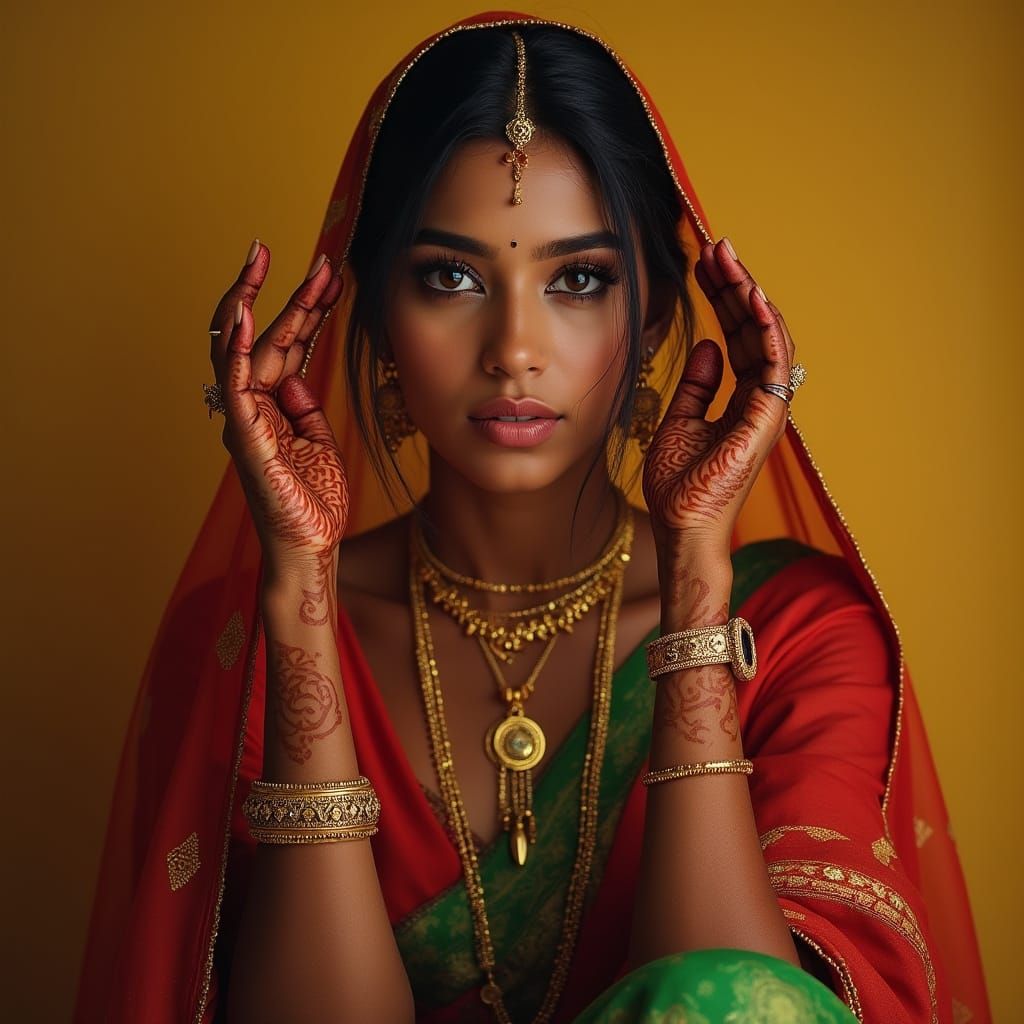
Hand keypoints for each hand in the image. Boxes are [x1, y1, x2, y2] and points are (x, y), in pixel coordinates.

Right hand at [208, 240, 347, 589]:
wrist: (311, 547)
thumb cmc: (314, 501)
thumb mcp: (318, 441)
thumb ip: (303, 404)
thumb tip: (294, 373)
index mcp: (273, 406)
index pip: (286, 344)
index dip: (305, 308)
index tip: (327, 274)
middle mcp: (253, 406)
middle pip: (268, 337)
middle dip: (291, 294)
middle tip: (315, 258)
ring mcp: (245, 418)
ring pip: (244, 347)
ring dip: (258, 302)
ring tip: (269, 261)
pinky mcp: (245, 436)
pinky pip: (233, 384)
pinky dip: (233, 347)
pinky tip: (238, 313)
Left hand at [642, 237, 795, 559]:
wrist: (681, 527)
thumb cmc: (680, 485)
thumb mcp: (680, 421)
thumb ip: (697, 385)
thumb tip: (708, 345)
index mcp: (740, 399)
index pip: (736, 336)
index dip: (723, 299)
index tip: (706, 263)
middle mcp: (759, 398)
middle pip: (752, 329)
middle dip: (735, 286)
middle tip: (717, 246)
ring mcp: (766, 408)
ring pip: (766, 338)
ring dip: (749, 296)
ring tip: (730, 259)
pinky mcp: (766, 419)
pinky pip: (772, 364)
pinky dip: (765, 329)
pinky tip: (751, 297)